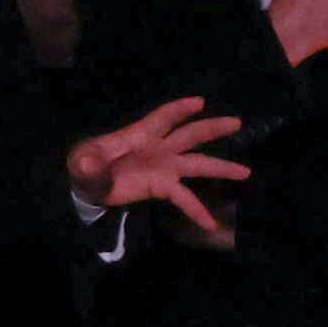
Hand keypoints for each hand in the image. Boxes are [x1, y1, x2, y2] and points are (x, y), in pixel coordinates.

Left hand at [68, 96, 253, 244]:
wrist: (89, 186)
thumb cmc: (88, 165)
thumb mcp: (82, 162)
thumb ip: (87, 164)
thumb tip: (86, 165)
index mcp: (139, 134)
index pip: (162, 118)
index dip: (179, 110)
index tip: (198, 103)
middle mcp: (158, 147)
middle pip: (189, 134)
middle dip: (212, 128)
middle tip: (236, 123)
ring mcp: (164, 167)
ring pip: (197, 163)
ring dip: (220, 167)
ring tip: (245, 172)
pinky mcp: (163, 186)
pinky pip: (184, 197)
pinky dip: (197, 210)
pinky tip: (211, 224)